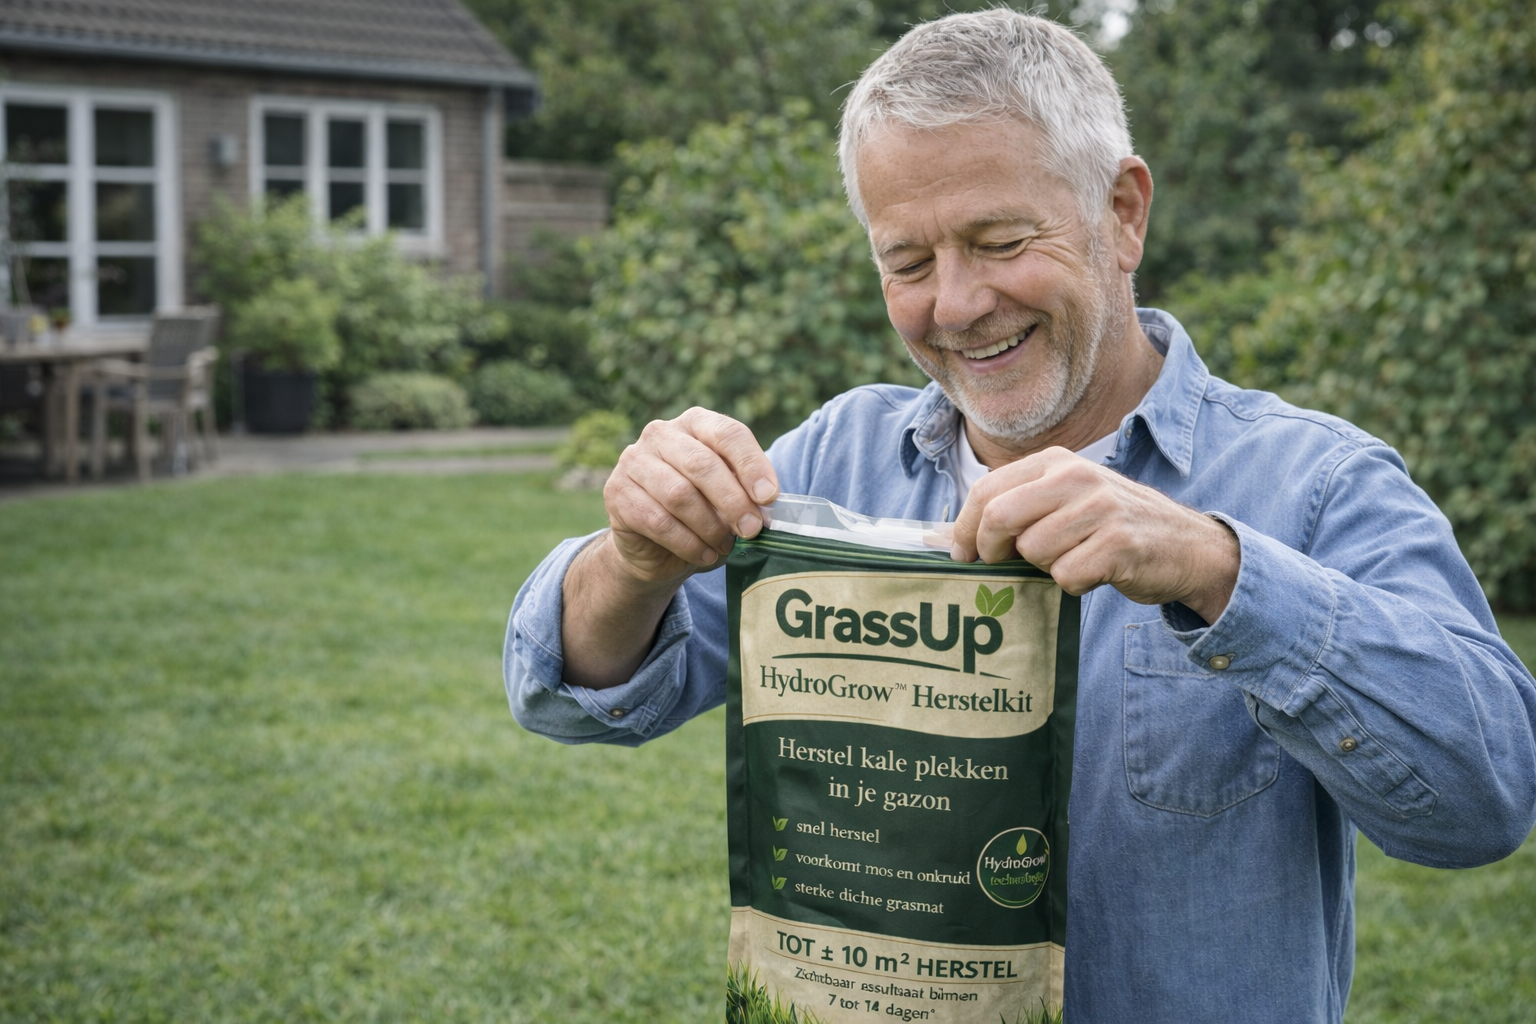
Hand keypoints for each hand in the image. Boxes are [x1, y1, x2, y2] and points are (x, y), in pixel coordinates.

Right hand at [603, 407, 779, 585]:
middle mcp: (660, 433)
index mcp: (695, 423)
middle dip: (733, 500)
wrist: (656, 548)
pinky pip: (658, 521)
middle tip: (752, 529)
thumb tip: (764, 506)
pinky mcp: (616, 493)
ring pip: (679, 494)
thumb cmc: (702, 514)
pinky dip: (687, 543)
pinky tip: (703, 555)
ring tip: (725, 546)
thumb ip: (747, 494)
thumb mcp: (729, 498)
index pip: (728, 434)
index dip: (752, 465)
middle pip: (702, 464)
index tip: (769, 497)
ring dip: (709, 526)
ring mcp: (633, 461)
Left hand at [950, 448, 1239, 622]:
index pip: (985, 490)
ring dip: (1043, 569)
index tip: (960, 556)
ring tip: (1071, 559)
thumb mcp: (1062, 503)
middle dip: (990, 551)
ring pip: (1032, 551)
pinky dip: (1073, 585)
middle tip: (1000, 567)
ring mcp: (1099, 508)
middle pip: (998, 517)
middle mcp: (1076, 476)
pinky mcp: (1119, 543)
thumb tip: (938, 538)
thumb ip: (1009, 511)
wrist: (1187, 546)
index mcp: (1055, 461)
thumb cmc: (1110, 528)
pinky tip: (1094, 572)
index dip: (963, 529)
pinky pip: (1066, 575)